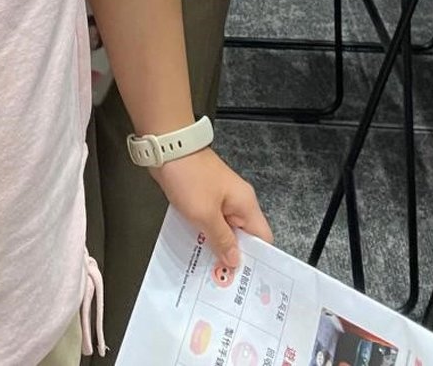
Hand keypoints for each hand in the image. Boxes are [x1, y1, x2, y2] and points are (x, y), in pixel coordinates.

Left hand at [151, 148, 272, 270]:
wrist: (169, 148)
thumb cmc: (190, 179)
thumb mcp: (205, 214)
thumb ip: (222, 239)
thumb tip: (236, 261)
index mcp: (246, 204)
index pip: (263, 238)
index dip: (257, 260)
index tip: (246, 282)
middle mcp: (238, 202)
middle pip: (244, 238)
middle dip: (234, 258)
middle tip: (224, 285)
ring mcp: (221, 200)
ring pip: (226, 232)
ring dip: (218, 248)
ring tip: (209, 274)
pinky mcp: (205, 199)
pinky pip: (211, 223)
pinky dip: (206, 236)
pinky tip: (196, 252)